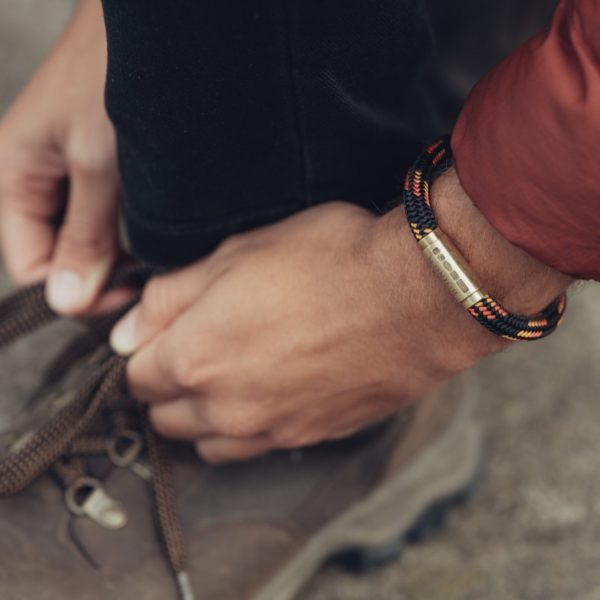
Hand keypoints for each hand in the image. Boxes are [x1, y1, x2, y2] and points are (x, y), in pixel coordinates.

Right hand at [0, 0, 124, 314]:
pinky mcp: (96, 164)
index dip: (74, 292)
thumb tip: (67, 299)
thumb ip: (84, 234)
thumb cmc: (114, 78)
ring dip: (115, 255)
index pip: (32, 266)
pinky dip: (125, 230)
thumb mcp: (99, 166)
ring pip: (82, 238)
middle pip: (56, 255)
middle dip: (97, 275)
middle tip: (144, 282)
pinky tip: (152, 233)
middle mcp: (35, 178)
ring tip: (153, 257)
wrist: (153, 29)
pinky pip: (101, 215)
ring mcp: (67, 172)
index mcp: (15, 176)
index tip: (124, 297)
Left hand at [110, 173, 569, 463]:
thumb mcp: (238, 252)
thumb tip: (128, 330)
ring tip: (229, 376)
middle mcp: (225, 407)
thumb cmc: (330, 262)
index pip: (137, 374)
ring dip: (203, 414)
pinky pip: (257, 447)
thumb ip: (171, 296)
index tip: (164, 332)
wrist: (416, 297)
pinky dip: (247, 427)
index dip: (145, 349)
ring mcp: (270, 429)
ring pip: (206, 441)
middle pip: (165, 415)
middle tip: (196, 349)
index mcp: (194, 358)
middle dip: (168, 384)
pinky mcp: (311, 435)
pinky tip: (270, 394)